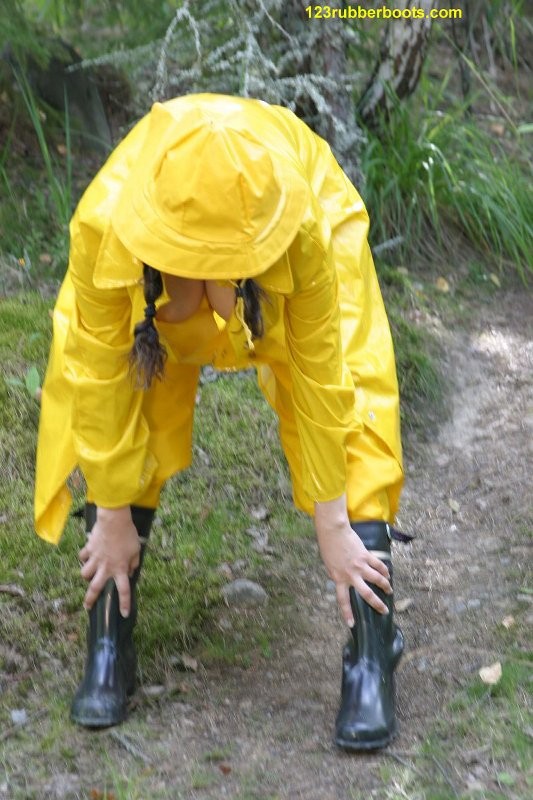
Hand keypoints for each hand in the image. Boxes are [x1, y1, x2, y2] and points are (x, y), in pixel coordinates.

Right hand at [79, 506, 139, 617]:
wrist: (114, 521)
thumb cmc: (128, 535)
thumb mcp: (136, 550)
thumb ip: (133, 563)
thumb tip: (129, 571)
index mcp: (120, 569)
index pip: (124, 590)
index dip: (124, 603)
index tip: (123, 613)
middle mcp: (106, 567)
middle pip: (95, 588)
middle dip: (90, 600)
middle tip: (87, 606)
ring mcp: (95, 558)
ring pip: (85, 574)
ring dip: (86, 576)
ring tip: (88, 575)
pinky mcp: (89, 549)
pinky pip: (82, 556)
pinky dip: (83, 557)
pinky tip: (86, 555)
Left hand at [314, 495, 391, 625]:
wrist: (333, 533)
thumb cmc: (329, 548)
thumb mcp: (330, 566)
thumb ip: (339, 576)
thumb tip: (348, 581)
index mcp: (339, 579)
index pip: (343, 600)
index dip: (347, 613)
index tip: (352, 624)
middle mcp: (351, 575)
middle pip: (367, 594)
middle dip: (377, 604)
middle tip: (384, 610)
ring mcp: (360, 566)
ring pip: (377, 580)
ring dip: (385, 586)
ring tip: (389, 590)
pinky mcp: (366, 556)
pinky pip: (378, 565)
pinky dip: (384, 570)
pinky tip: (387, 574)